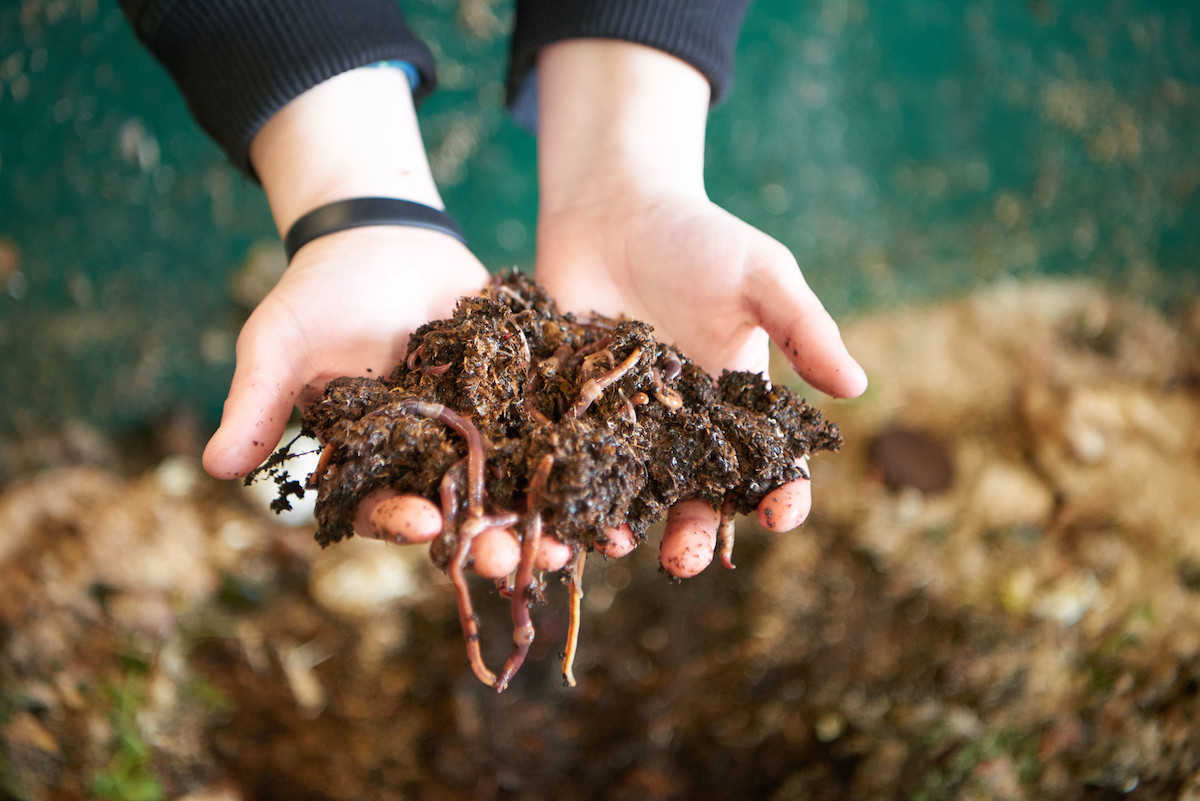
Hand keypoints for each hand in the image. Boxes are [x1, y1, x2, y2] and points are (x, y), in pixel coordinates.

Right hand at [199, 66, 536, 576]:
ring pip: (511, 485)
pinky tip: (611, 480)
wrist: (384, 238)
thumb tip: (215, 469)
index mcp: (369, 461)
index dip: (398, 520)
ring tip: (576, 545)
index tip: (422, 525)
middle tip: (514, 559)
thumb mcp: (279, 341)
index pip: (380, 505)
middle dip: (484, 538)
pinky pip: (549, 434)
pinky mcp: (519, 402)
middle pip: (457, 513)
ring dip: (542, 517)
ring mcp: (477, 433)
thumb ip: (256, 401)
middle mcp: (426, 460)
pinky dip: (576, 457)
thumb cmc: (319, 290)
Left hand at [534, 40, 868, 575]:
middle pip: (693, 500)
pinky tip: (559, 508)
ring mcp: (623, 428)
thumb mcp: (760, 276)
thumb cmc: (698, 240)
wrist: (612, 212)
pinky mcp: (570, 416)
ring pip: (627, 494)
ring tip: (618, 543)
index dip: (778, 497)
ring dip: (623, 526)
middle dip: (692, 535)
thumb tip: (858, 387)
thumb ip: (803, 328)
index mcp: (735, 408)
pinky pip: (568, 462)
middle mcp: (682, 432)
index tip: (779, 515)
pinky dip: (563, 490)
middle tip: (685, 559)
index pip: (767, 467)